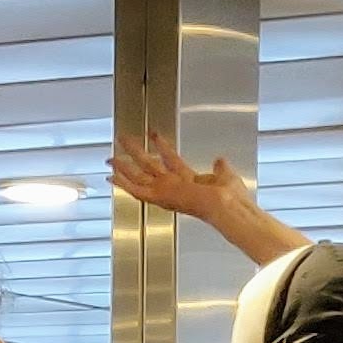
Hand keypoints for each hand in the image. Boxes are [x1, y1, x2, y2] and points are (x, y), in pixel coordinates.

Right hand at [106, 132, 250, 233]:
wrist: (227, 206)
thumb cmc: (230, 197)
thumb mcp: (226, 175)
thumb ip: (220, 168)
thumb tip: (220, 161)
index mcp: (190, 182)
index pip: (170, 161)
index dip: (161, 147)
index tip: (153, 135)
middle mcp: (176, 189)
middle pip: (150, 168)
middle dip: (135, 154)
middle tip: (123, 142)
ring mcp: (167, 193)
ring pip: (140, 178)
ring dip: (125, 167)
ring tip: (111, 157)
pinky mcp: (161, 198)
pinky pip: (138, 190)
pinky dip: (124, 183)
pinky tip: (113, 176)